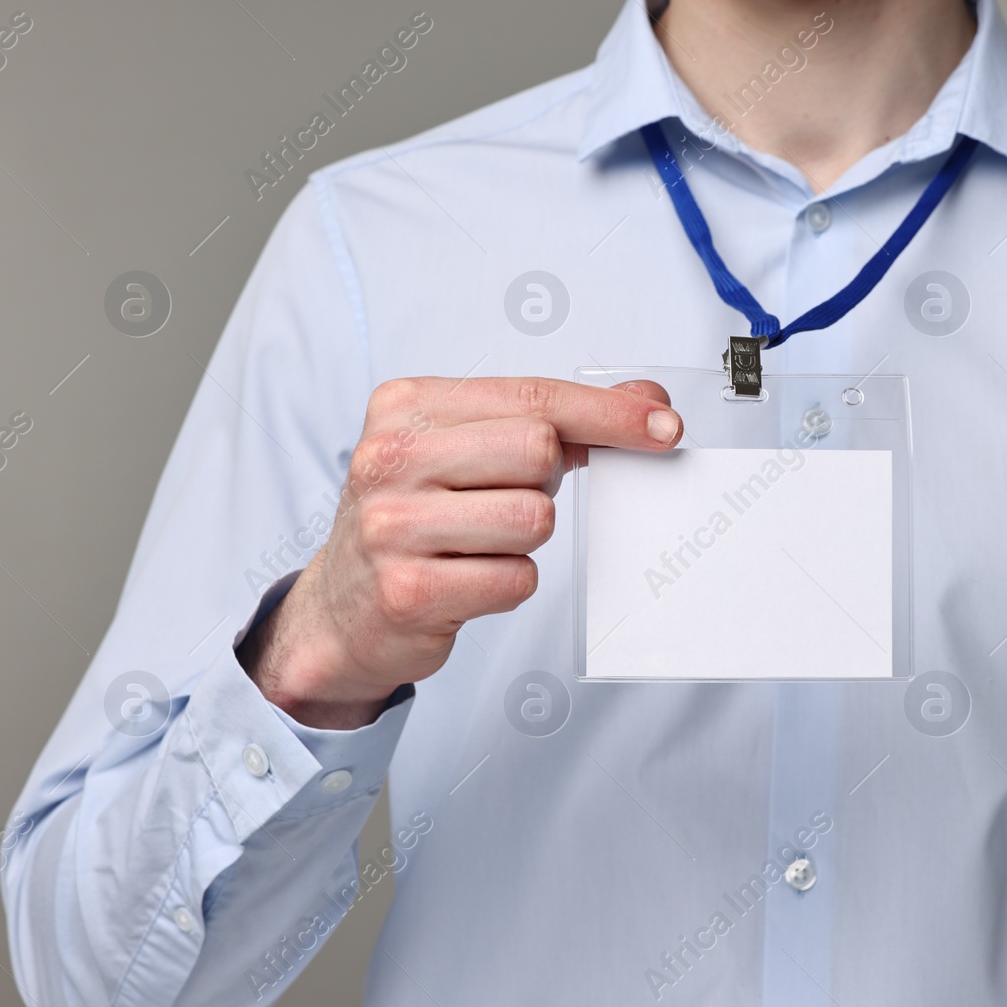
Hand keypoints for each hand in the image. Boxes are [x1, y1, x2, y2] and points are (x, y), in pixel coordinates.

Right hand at [237, 376, 680, 728]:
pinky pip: (517, 579)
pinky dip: (508, 583)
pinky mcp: (408, 591)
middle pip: (538, 451)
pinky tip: (466, 581)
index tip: (665, 427)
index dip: (608, 413)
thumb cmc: (419, 518)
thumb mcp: (469, 450)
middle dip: (543, 482)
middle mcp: (389, 457)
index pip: (533, 397)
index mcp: (405, 405)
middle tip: (500, 499)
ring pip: (533, 517)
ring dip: (525, 539)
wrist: (341, 609)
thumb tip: (651, 406)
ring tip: (477, 543)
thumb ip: (558, 421)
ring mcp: (392, 526)